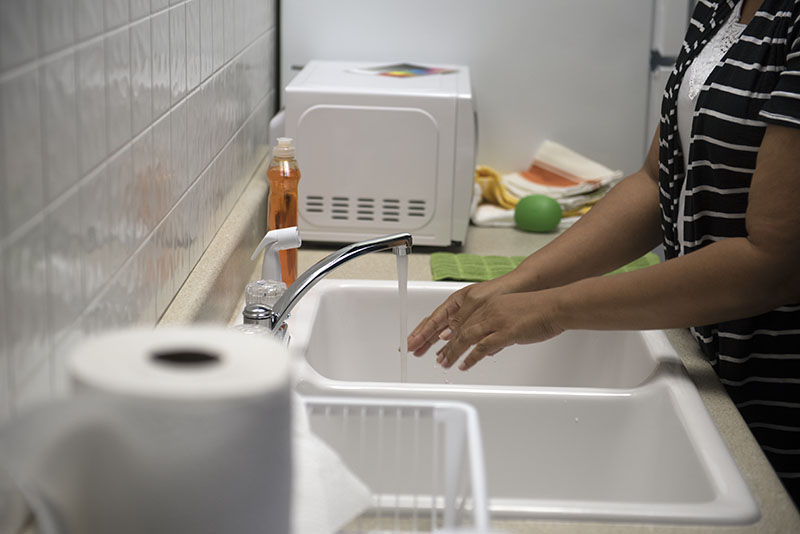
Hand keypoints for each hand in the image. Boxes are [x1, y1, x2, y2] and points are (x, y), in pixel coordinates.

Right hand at [407, 279, 507, 356]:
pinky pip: (462, 337)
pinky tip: (448, 352)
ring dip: (435, 345)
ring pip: (447, 334)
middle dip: (422, 339)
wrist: (521, 289)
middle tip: (411, 351)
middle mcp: (459, 311)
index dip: (420, 334)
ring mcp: (467, 318)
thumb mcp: (476, 303)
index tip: (410, 344)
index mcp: (455, 303)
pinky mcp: (479, 325)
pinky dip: (453, 346)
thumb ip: (460, 320)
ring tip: (425, 354)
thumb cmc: (500, 290)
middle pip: (436, 327)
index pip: (433, 321)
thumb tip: (444, 335)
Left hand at [435, 290, 564, 370]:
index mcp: (491, 305)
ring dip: (453, 352)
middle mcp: (490, 311)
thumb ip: (499, 330)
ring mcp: (496, 321)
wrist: (555, 306)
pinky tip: (464, 365)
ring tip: (446, 363)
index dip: (453, 333)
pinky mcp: (505, 332)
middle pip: (461, 329)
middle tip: (440, 356)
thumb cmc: (541, 311)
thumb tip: (491, 347)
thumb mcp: (513, 316)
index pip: (465, 320)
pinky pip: (482, 347)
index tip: (444, 343)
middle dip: (448, 345)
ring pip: (467, 338)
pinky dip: (471, 358)